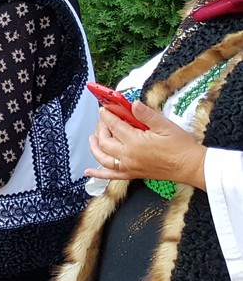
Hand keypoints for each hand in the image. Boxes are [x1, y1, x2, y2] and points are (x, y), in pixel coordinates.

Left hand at [86, 100, 207, 187]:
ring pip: (103, 158)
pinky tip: (88, 172)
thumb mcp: (165, 126)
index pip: (115, 126)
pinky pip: (111, 176)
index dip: (107, 116)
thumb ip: (146, 115)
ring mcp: (129, 167)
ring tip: (92, 139)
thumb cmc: (181, 147)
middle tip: (104, 120)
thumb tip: (133, 104)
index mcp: (135, 142)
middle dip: (101, 129)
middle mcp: (128, 156)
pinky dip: (98, 174)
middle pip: (105, 141)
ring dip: (95, 148)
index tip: (104, 109)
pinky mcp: (133, 174)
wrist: (191, 166)